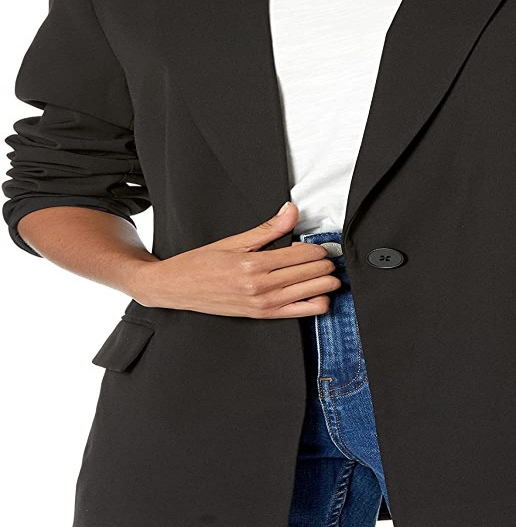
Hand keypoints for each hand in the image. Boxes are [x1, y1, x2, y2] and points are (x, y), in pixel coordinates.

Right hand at [126, 201, 342, 317]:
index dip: (318, 249)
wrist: (176, 289)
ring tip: (327, 274)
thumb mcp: (235, 241)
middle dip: (325, 264)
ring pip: (313, 293)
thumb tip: (291, 211)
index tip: (320, 246)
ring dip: (326, 282)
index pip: (303, 255)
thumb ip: (269, 228)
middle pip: (312, 274)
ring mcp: (264, 304)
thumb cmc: (201, 263)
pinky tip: (319, 294)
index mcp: (255, 264)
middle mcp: (262, 287)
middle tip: (326, 257)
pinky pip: (302, 313)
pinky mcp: (263, 316)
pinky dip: (317, 303)